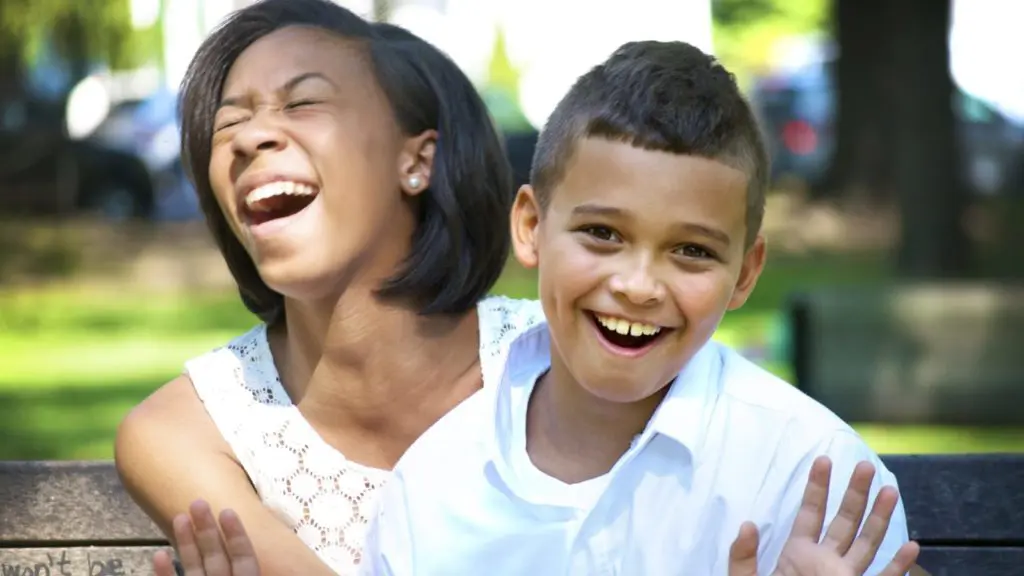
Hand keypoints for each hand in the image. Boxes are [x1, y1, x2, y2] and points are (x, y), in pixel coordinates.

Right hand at [154, 500, 261, 575]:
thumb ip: (250, 563)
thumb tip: (287, 561)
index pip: (244, 558)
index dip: (237, 535)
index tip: (227, 511)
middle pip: (216, 556)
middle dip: (208, 530)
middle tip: (198, 502)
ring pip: (194, 567)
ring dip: (186, 543)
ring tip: (180, 516)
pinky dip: (165, 573)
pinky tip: (158, 555)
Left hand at [727, 456, 920, 575]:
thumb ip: (742, 556)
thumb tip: (746, 524)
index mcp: (798, 554)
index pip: (811, 513)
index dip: (817, 487)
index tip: (824, 460)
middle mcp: (825, 562)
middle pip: (844, 521)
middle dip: (856, 494)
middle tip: (866, 465)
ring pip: (867, 544)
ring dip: (880, 519)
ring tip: (891, 490)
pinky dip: (897, 566)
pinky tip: (912, 545)